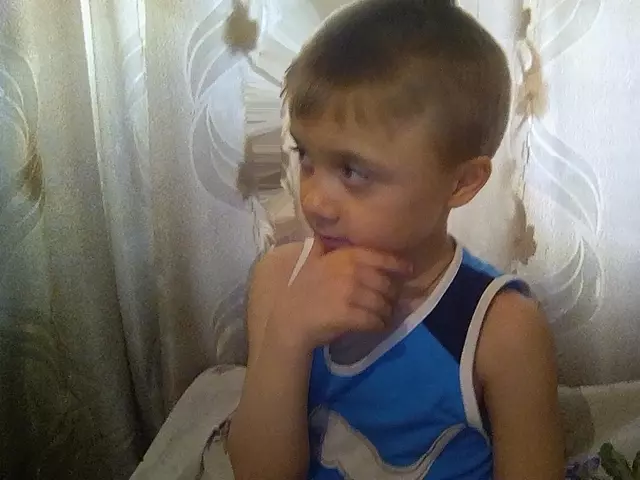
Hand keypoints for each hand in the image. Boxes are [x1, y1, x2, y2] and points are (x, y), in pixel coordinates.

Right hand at [266, 239, 412, 352]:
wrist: (283, 317)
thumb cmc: (291, 286)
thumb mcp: (305, 257)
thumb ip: (322, 247)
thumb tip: (328, 239)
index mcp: (344, 256)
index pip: (381, 257)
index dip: (398, 264)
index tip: (408, 270)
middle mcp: (352, 273)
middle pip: (386, 283)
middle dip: (393, 292)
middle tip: (393, 299)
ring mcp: (351, 295)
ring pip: (383, 303)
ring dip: (387, 310)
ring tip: (386, 314)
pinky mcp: (350, 317)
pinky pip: (375, 321)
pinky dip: (380, 324)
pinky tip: (378, 325)